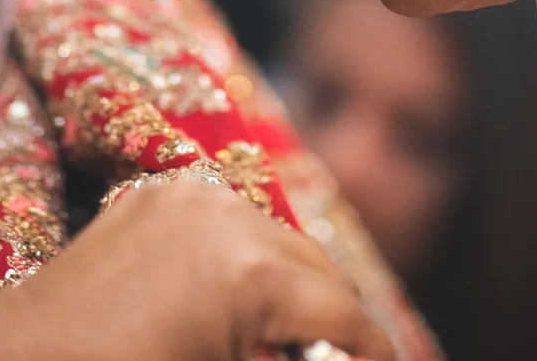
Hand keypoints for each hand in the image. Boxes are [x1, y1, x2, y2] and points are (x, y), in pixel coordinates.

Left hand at [0, 176, 394, 360]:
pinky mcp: (161, 193)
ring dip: (296, 291)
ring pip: (281, 242)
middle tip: (346, 358)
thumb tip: (342, 358)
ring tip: (293, 342)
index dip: (375, 354)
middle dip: (339, 325)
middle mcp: (228, 215)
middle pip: (322, 271)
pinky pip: (232, 223)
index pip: (346, 317)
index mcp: (248, 271)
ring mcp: (191, 196)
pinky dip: (248, 263)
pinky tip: (238, 309)